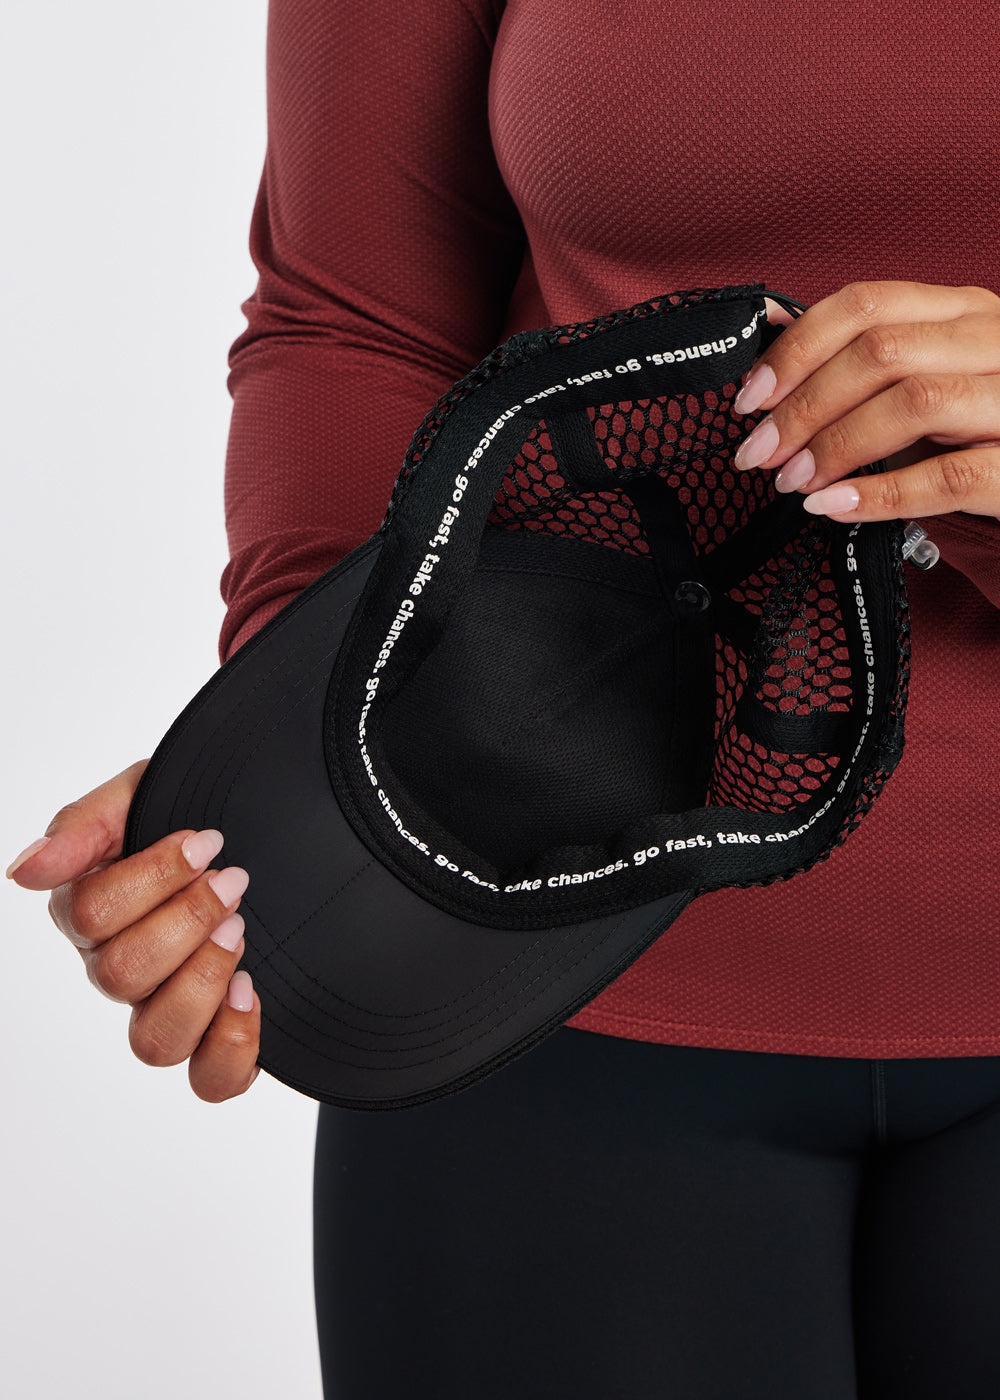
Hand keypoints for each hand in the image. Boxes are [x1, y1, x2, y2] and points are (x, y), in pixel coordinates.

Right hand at [7, 759, 260, 1101]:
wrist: (268, 834)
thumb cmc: (194, 819)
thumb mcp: (140, 796)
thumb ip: (82, 827)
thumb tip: (24, 869)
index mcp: (89, 914)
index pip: (92, 915)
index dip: (155, 877)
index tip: (207, 842)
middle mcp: (119, 969)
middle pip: (121, 976)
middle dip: (187, 921)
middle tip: (232, 881)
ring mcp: (163, 1007)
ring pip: (154, 1040)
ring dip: (202, 983)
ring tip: (240, 932)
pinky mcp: (215, 1037)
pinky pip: (211, 1078)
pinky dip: (233, 1047)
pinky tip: (251, 995)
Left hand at [733, 281, 999, 521]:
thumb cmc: (986, 426)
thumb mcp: (932, 376)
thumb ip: (867, 365)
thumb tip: (770, 349)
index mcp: (966, 312)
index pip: (868, 304)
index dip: (797, 349)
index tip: (751, 396)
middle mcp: (996, 340)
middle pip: (881, 352)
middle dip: (804, 405)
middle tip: (759, 452)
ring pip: (914, 402)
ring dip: (836, 445)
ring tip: (794, 480)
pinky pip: (949, 476)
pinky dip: (880, 494)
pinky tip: (834, 507)